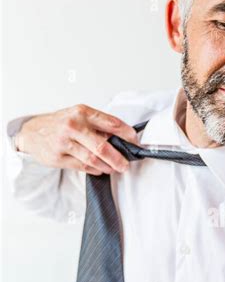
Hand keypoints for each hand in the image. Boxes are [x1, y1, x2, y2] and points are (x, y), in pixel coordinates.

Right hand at [15, 104, 140, 174]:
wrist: (32, 132)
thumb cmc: (59, 123)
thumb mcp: (78, 115)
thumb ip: (97, 124)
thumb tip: (121, 138)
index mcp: (82, 112)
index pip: (110, 123)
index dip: (127, 134)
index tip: (135, 141)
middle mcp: (73, 126)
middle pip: (102, 146)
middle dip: (118, 158)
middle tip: (126, 165)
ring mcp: (64, 142)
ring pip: (92, 159)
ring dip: (107, 166)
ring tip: (114, 168)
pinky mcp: (57, 157)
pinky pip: (82, 167)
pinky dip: (94, 170)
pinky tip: (100, 169)